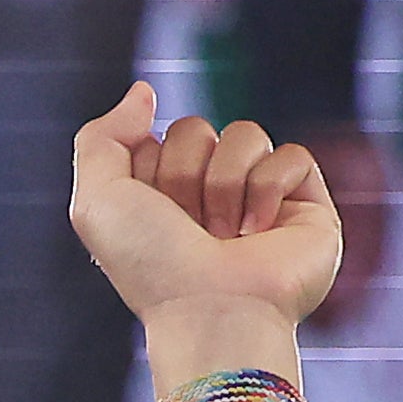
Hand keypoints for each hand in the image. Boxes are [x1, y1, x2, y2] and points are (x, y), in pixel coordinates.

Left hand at [70, 85, 338, 376]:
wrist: (210, 309)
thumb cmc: (151, 264)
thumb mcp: (96, 200)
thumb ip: (101, 137)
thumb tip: (144, 92)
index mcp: (162, 196)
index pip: (157, 135)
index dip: (148, 166)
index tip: (149, 211)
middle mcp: (209, 195)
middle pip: (197, 127)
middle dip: (184, 173)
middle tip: (188, 225)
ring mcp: (259, 198)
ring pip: (245, 133)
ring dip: (223, 184)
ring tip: (224, 233)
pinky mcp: (306, 205)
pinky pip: (290, 154)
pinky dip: (267, 189)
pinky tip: (259, 233)